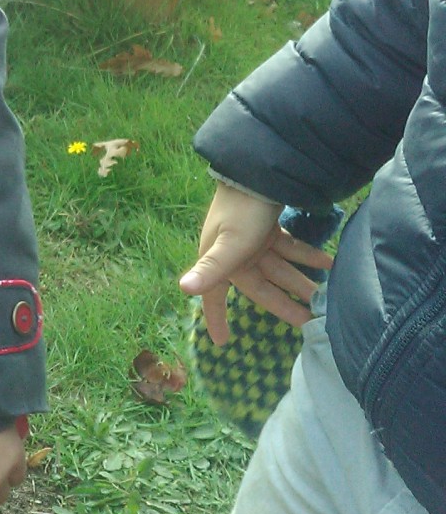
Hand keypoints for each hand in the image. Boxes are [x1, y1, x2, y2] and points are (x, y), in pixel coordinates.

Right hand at [179, 182, 331, 345]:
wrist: (256, 171)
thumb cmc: (240, 211)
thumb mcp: (229, 244)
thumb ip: (211, 270)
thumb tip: (184, 289)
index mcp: (220, 262)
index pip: (214, 297)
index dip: (216, 319)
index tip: (221, 343)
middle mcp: (236, 255)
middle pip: (262, 287)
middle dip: (285, 304)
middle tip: (310, 322)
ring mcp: (253, 241)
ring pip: (280, 270)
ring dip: (301, 281)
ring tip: (326, 296)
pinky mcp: (269, 228)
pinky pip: (290, 249)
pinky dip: (307, 256)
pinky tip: (329, 263)